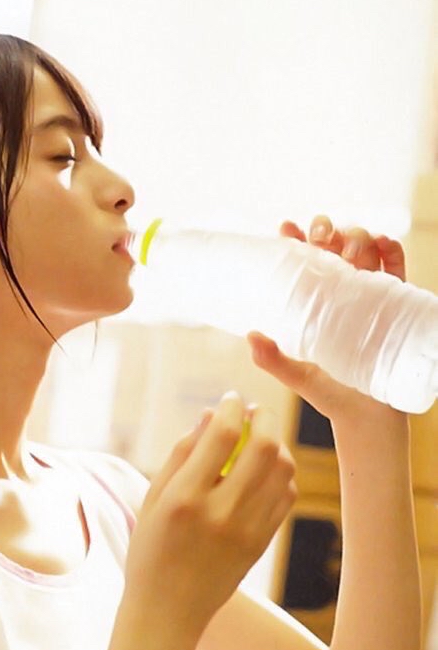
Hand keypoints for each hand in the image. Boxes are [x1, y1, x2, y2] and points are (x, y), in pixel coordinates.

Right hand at [125, 393, 295, 636]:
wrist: (167, 613)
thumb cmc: (150, 553)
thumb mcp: (151, 501)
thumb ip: (180, 456)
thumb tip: (210, 415)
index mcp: (184, 499)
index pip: (221, 436)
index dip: (231, 408)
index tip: (230, 399)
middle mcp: (219, 513)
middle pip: (264, 447)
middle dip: (263, 418)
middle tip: (254, 411)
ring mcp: (246, 531)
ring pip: (283, 471)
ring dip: (276, 446)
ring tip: (260, 441)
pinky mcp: (261, 545)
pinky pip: (286, 497)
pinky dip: (282, 476)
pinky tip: (265, 473)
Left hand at [248, 215, 407, 421]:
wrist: (367, 420)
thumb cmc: (331, 395)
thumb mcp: (298, 376)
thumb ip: (273, 359)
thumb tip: (251, 336)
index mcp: (315, 303)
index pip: (304, 263)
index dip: (296, 240)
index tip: (286, 228)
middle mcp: (342, 295)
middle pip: (336, 247)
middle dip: (328, 230)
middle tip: (321, 236)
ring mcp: (370, 298)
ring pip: (366, 252)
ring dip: (359, 237)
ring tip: (352, 246)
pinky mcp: (396, 307)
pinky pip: (398, 271)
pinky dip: (393, 252)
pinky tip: (385, 244)